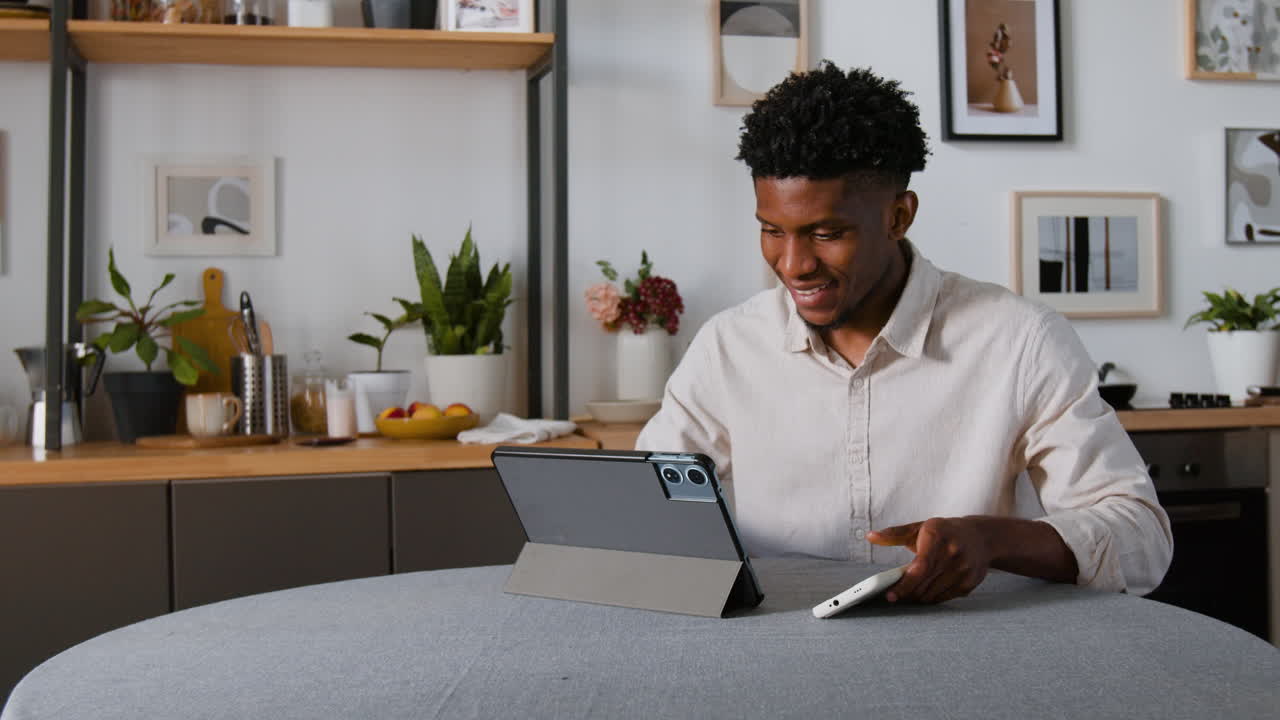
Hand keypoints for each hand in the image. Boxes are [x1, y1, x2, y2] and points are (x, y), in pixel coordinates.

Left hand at [866, 517, 991, 603]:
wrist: (981, 537)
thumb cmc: (943, 532)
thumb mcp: (919, 527)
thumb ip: (893, 533)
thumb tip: (870, 536)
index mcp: (937, 535)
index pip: (920, 567)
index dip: (904, 585)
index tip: (890, 595)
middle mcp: (953, 552)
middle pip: (924, 584)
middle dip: (907, 593)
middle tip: (895, 595)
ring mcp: (964, 569)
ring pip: (933, 594)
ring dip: (918, 597)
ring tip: (909, 592)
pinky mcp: (970, 582)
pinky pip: (944, 598)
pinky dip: (932, 598)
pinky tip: (926, 590)